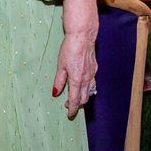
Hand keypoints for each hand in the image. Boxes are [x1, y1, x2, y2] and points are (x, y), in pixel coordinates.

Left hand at [52, 0, 98, 118]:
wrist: (82, 35)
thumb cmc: (69, 48)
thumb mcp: (60, 65)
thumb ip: (59, 80)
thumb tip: (56, 93)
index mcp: (76, 79)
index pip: (75, 100)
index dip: (72, 109)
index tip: (69, 115)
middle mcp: (86, 78)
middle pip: (84, 98)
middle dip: (77, 104)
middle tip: (69, 106)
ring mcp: (92, 73)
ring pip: (89, 91)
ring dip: (83, 97)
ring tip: (76, 98)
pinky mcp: (94, 67)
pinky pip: (92, 82)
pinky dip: (88, 88)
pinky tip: (83, 85)